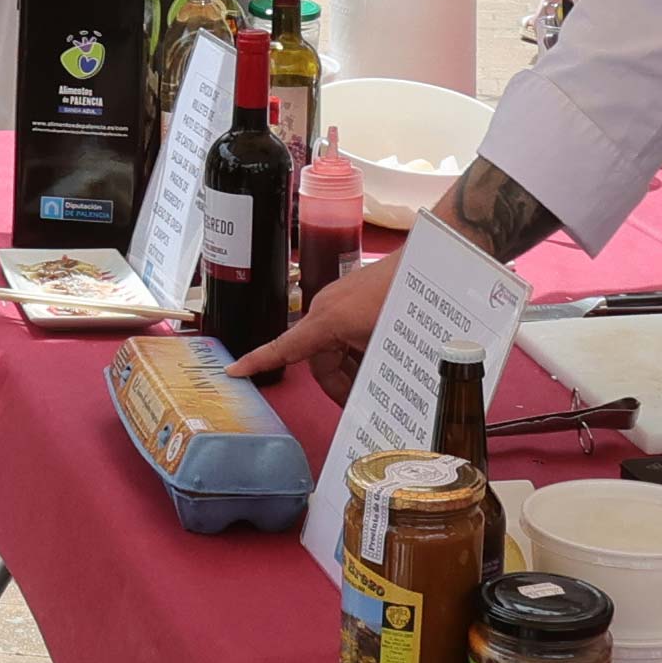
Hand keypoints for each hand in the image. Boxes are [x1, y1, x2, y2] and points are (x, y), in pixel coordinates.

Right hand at [230, 247, 389, 394]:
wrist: (426, 261)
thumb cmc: (403, 295)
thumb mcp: (385, 342)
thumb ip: (367, 369)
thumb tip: (366, 395)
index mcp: (326, 319)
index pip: (284, 346)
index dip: (258, 360)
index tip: (235, 371)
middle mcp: (325, 308)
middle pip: (318, 358)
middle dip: (337, 383)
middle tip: (359, 402)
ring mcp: (339, 302)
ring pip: (334, 347)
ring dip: (351, 367)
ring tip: (379, 376)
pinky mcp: (353, 298)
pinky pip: (345, 333)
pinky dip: (358, 350)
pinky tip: (382, 356)